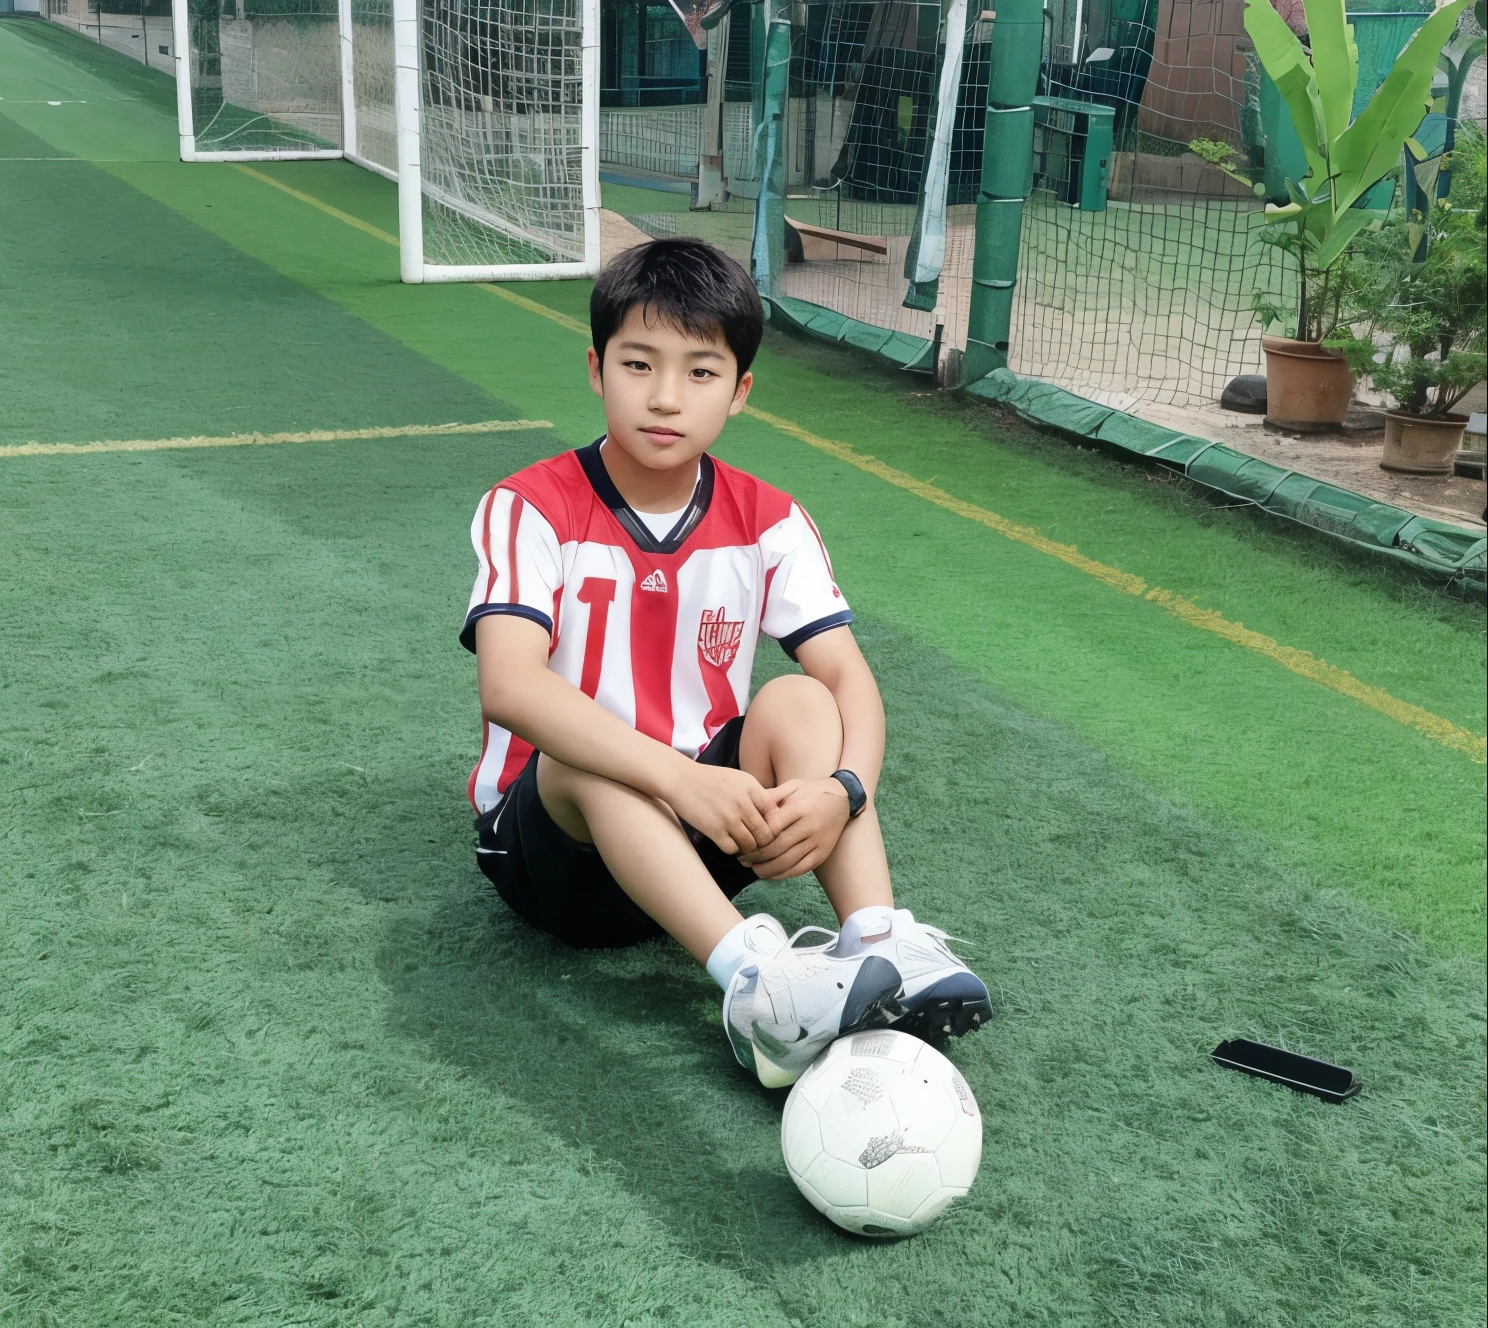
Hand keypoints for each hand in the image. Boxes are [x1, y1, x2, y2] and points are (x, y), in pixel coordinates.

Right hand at [663, 760, 782, 855]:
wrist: (680, 779)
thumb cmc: (711, 779)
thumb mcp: (739, 779)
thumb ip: (758, 794)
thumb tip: (777, 813)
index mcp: (752, 789)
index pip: (775, 815)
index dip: (773, 826)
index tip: (766, 828)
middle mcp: (743, 803)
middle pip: (766, 834)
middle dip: (762, 841)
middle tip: (755, 841)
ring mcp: (729, 818)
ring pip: (751, 845)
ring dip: (747, 847)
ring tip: (741, 842)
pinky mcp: (714, 830)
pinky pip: (732, 849)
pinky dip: (732, 849)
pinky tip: (727, 841)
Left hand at [737, 778, 850, 879]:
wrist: (843, 799)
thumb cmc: (812, 791)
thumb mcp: (792, 786)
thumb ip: (772, 796)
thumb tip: (750, 806)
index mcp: (800, 808)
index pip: (772, 827)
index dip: (755, 836)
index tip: (742, 840)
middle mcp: (810, 826)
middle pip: (777, 847)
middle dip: (756, 856)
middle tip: (742, 858)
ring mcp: (818, 842)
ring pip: (787, 862)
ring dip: (767, 869)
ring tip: (753, 868)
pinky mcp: (822, 854)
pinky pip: (800, 869)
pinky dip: (783, 874)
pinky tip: (771, 873)